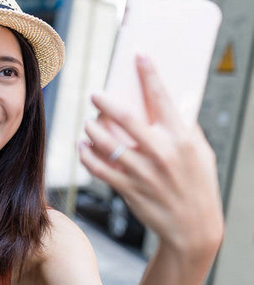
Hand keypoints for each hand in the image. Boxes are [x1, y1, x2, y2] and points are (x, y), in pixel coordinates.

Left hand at [78, 55, 223, 256]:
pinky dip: (87, 155)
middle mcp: (161, 152)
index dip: (149, 74)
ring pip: (105, 142)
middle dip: (106, 102)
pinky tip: (83, 147)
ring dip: (92, 129)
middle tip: (96, 95)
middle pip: (125, 118)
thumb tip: (169, 105)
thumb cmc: (198, 185)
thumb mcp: (201, 153)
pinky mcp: (127, 188)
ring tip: (90, 124)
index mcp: (181, 138)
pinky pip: (98, 167)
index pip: (162, 98)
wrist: (193, 228)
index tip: (138, 56)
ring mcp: (142, 171)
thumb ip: (184, 129)